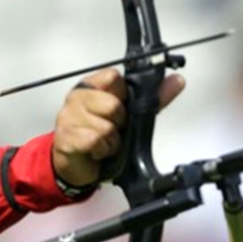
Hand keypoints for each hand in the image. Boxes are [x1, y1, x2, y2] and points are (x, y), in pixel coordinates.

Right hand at [51, 68, 184, 186]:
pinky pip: (95, 141)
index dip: (122, 95)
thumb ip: (152, 98)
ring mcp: (68, 117)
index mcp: (91, 86)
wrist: (75, 164)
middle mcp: (77, 98)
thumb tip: (176, 81)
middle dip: (118, 123)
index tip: (120, 107)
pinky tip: (95, 151)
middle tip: (111, 130)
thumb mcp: (129, 116)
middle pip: (113, 105)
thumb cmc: (99, 136)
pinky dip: (101, 150)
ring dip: (110, 142)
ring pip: (106, 127)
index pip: (112, 77)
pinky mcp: (66, 137)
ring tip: (102, 143)